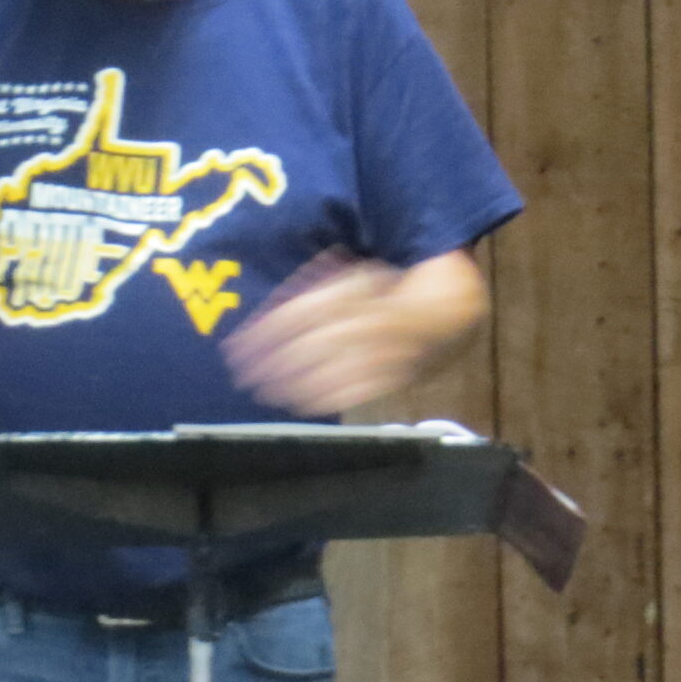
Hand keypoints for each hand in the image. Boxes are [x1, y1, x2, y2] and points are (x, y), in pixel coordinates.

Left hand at [222, 249, 448, 415]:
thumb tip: (275, 305)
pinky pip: (354, 393)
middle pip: (306, 348)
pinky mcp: (389, 380)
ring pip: (327, 374)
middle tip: (242, 377)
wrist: (443, 314)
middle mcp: (362, 326)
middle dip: (270, 364)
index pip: (298, 315)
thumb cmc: (386, 291)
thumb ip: (318, 287)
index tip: (237, 346)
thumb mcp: (354, 277)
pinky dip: (323, 400)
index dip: (264, 332)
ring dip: (289, 386)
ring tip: (263, 393)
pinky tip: (300, 404)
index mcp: (352, 296)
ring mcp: (377, 356)